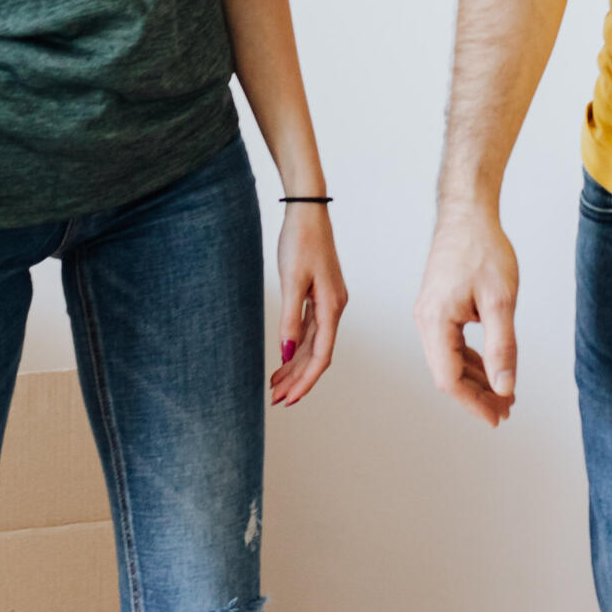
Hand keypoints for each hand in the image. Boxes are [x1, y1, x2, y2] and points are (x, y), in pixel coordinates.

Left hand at [270, 204, 346, 405]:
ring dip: (296, 366)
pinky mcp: (320, 295)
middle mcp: (335, 308)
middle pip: (318, 354)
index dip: (306, 380)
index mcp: (332, 307)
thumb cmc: (300, 241)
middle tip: (277, 400)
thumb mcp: (292, 281)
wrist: (307, 212)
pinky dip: (297, 346)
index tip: (289, 399)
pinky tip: (284, 357)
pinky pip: (310, 329)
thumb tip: (286, 354)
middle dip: (298, 379)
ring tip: (276, 386)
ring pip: (313, 343)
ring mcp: (328, 301)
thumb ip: (290, 320)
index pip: (322, 355)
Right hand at [413, 201, 519, 426]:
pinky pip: (452, 344)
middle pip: (448, 373)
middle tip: (507, 409)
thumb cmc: (482, 249)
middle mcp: (426, 321)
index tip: (498, 417)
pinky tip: (492, 367)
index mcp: (435, 322)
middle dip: (478, 395)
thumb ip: (502, 347)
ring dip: (477, 379)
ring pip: (450, 360)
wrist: (468, 215)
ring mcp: (430, 314)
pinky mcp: (439, 307)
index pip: (449, 379)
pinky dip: (473, 360)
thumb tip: (504, 386)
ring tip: (504, 394)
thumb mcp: (500, 301)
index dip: (474, 403)